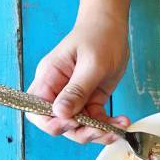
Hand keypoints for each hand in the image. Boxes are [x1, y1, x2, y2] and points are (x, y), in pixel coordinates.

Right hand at [26, 11, 130, 143]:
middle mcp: (58, 91)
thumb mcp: (91, 64)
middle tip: (103, 130)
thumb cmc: (99, 36)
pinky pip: (95, 121)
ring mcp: (74, 98)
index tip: (74, 122)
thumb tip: (60, 113)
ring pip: (79, 127)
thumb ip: (76, 90)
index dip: (52, 123)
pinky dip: (108, 126)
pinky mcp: (90, 101)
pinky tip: (122, 122)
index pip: (37, 111)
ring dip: (98, 132)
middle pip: (60, 124)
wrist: (112, 26)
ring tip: (118, 128)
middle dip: (81, 132)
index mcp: (49, 78)